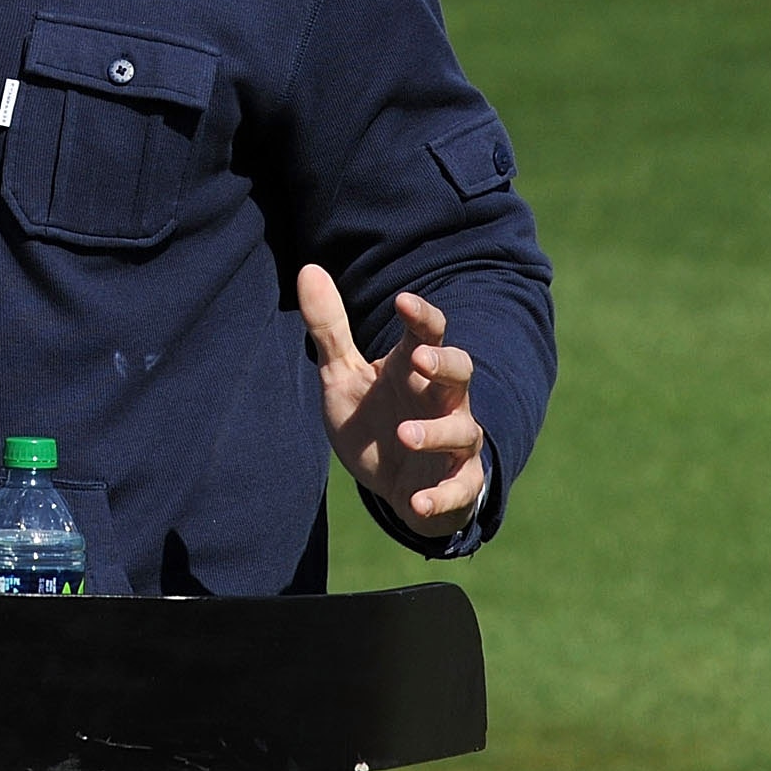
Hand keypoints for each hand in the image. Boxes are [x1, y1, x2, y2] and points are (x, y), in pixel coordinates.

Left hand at [299, 265, 486, 541]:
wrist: (393, 485)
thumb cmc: (373, 420)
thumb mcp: (343, 375)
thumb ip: (329, 327)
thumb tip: (308, 269)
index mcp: (414, 368)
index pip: (429, 333)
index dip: (422, 317)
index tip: (404, 302)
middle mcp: (442, 400)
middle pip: (460, 373)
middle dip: (444, 363)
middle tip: (419, 358)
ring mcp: (454, 442)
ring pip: (462, 430)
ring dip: (436, 432)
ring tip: (403, 435)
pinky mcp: (457, 485)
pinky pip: (460, 489)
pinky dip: (441, 496)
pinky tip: (417, 500)